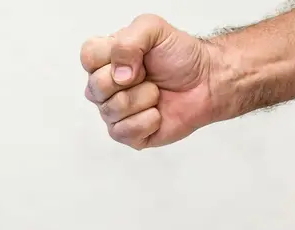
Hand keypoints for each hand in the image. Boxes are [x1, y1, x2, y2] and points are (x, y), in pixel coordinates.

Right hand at [81, 15, 220, 148]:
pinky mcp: (127, 134)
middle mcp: (105, 86)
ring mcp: (113, 112)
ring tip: (156, 93)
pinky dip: (148, 120)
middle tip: (148, 76)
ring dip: (144, 99)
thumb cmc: (180, 56)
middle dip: (132, 81)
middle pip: (95, 88)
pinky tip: (157, 113)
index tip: (137, 57)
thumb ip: (128, 41)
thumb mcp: (154, 29)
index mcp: (106, 59)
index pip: (87, 57)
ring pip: (111, 110)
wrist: (206, 81)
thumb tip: (118, 74)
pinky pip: (125, 131)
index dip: (112, 57)